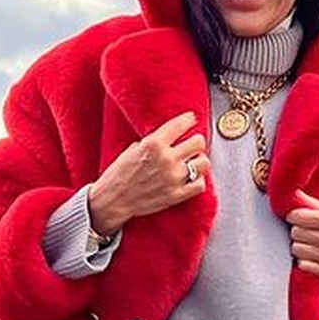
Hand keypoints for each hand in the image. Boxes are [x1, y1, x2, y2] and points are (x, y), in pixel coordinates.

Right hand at [88, 110, 209, 235]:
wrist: (114, 200)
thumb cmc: (119, 174)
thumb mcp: (133, 149)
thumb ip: (153, 142)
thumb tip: (168, 138)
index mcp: (154, 144)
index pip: (181, 124)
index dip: (189, 120)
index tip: (191, 119)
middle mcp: (166, 159)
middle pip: (198, 142)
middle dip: (196, 142)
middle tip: (191, 145)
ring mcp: (174, 178)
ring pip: (204, 163)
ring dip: (199, 161)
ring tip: (192, 163)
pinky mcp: (177, 195)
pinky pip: (200, 184)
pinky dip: (197, 180)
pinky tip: (190, 179)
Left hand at [287, 189, 318, 279]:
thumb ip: (314, 204)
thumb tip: (296, 194)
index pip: (299, 217)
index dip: (295, 216)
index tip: (298, 218)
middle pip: (296, 233)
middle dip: (298, 231)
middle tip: (307, 232)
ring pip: (296, 249)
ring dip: (300, 246)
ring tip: (310, 244)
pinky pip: (302, 265)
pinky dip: (305, 260)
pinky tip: (313, 256)